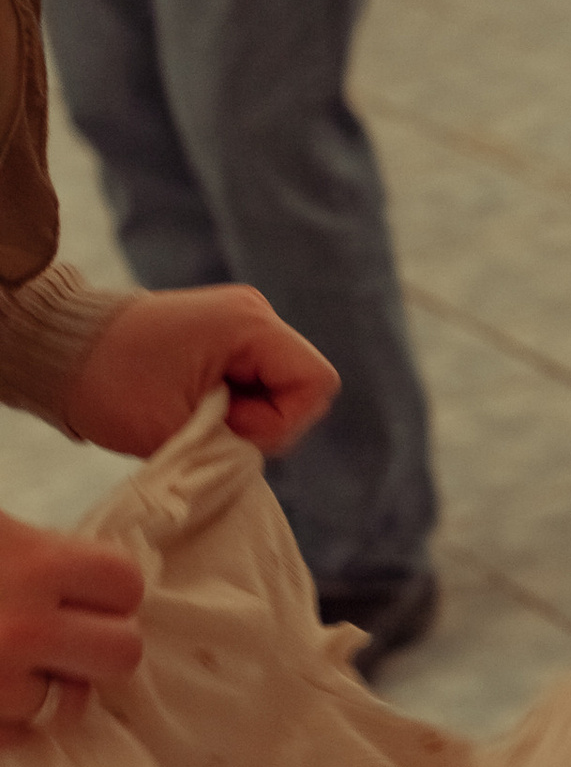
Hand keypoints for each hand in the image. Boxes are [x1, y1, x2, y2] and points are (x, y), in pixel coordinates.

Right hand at [0, 509, 144, 732]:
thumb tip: (98, 582)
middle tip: (61, 634)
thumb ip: (44, 554)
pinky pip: (17, 736)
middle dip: (97, 646)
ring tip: (8, 659)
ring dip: (45, 687)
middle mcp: (24, 627)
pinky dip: (6, 717)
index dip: (110, 589)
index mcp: (34, 562)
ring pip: (67, 706)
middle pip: (122, 654)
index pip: (127, 583)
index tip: (83, 589)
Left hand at [62, 286, 339, 458]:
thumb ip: (231, 445)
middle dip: (260, 419)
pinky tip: (192, 404)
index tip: (225, 428)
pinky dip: (231, 401)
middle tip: (206, 427)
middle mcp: (255, 312)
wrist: (59, 348)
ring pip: (277, 384)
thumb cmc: (109, 383)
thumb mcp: (175, 428)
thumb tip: (257, 453)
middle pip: (298, 384)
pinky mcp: (223, 333)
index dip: (280, 422)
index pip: (315, 382)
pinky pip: (253, 377)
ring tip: (193, 415)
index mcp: (250, 324)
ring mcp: (240, 319)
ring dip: (244, 412)